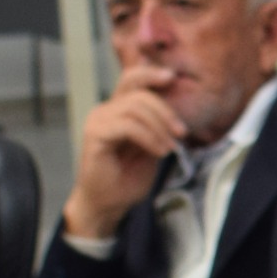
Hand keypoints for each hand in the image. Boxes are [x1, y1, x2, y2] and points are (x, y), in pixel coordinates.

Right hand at [64, 66, 187, 243]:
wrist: (109, 204)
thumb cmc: (127, 177)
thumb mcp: (151, 145)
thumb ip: (157, 125)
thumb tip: (176, 106)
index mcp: (116, 109)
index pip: (131, 79)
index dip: (151, 73)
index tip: (173, 78)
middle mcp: (104, 111)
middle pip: (138, 91)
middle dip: (165, 110)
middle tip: (181, 132)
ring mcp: (98, 121)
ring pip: (135, 107)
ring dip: (159, 127)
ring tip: (170, 148)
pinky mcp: (95, 135)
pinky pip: (128, 126)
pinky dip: (149, 137)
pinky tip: (158, 152)